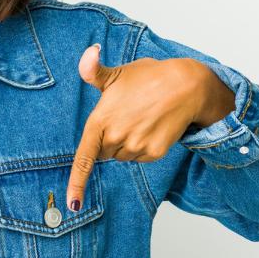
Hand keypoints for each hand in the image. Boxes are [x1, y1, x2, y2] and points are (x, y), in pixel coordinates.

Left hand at [66, 43, 234, 209]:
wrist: (185, 85)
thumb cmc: (149, 77)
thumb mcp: (117, 73)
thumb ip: (93, 70)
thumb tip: (88, 53)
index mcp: (100, 120)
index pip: (84, 159)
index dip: (77, 183)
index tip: (72, 204)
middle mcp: (116, 137)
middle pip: (105, 153)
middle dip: (110, 140)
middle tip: (125, 116)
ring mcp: (136, 146)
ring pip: (123, 156)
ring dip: (128, 143)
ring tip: (141, 118)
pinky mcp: (155, 152)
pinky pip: (141, 157)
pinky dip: (144, 146)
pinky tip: (153, 126)